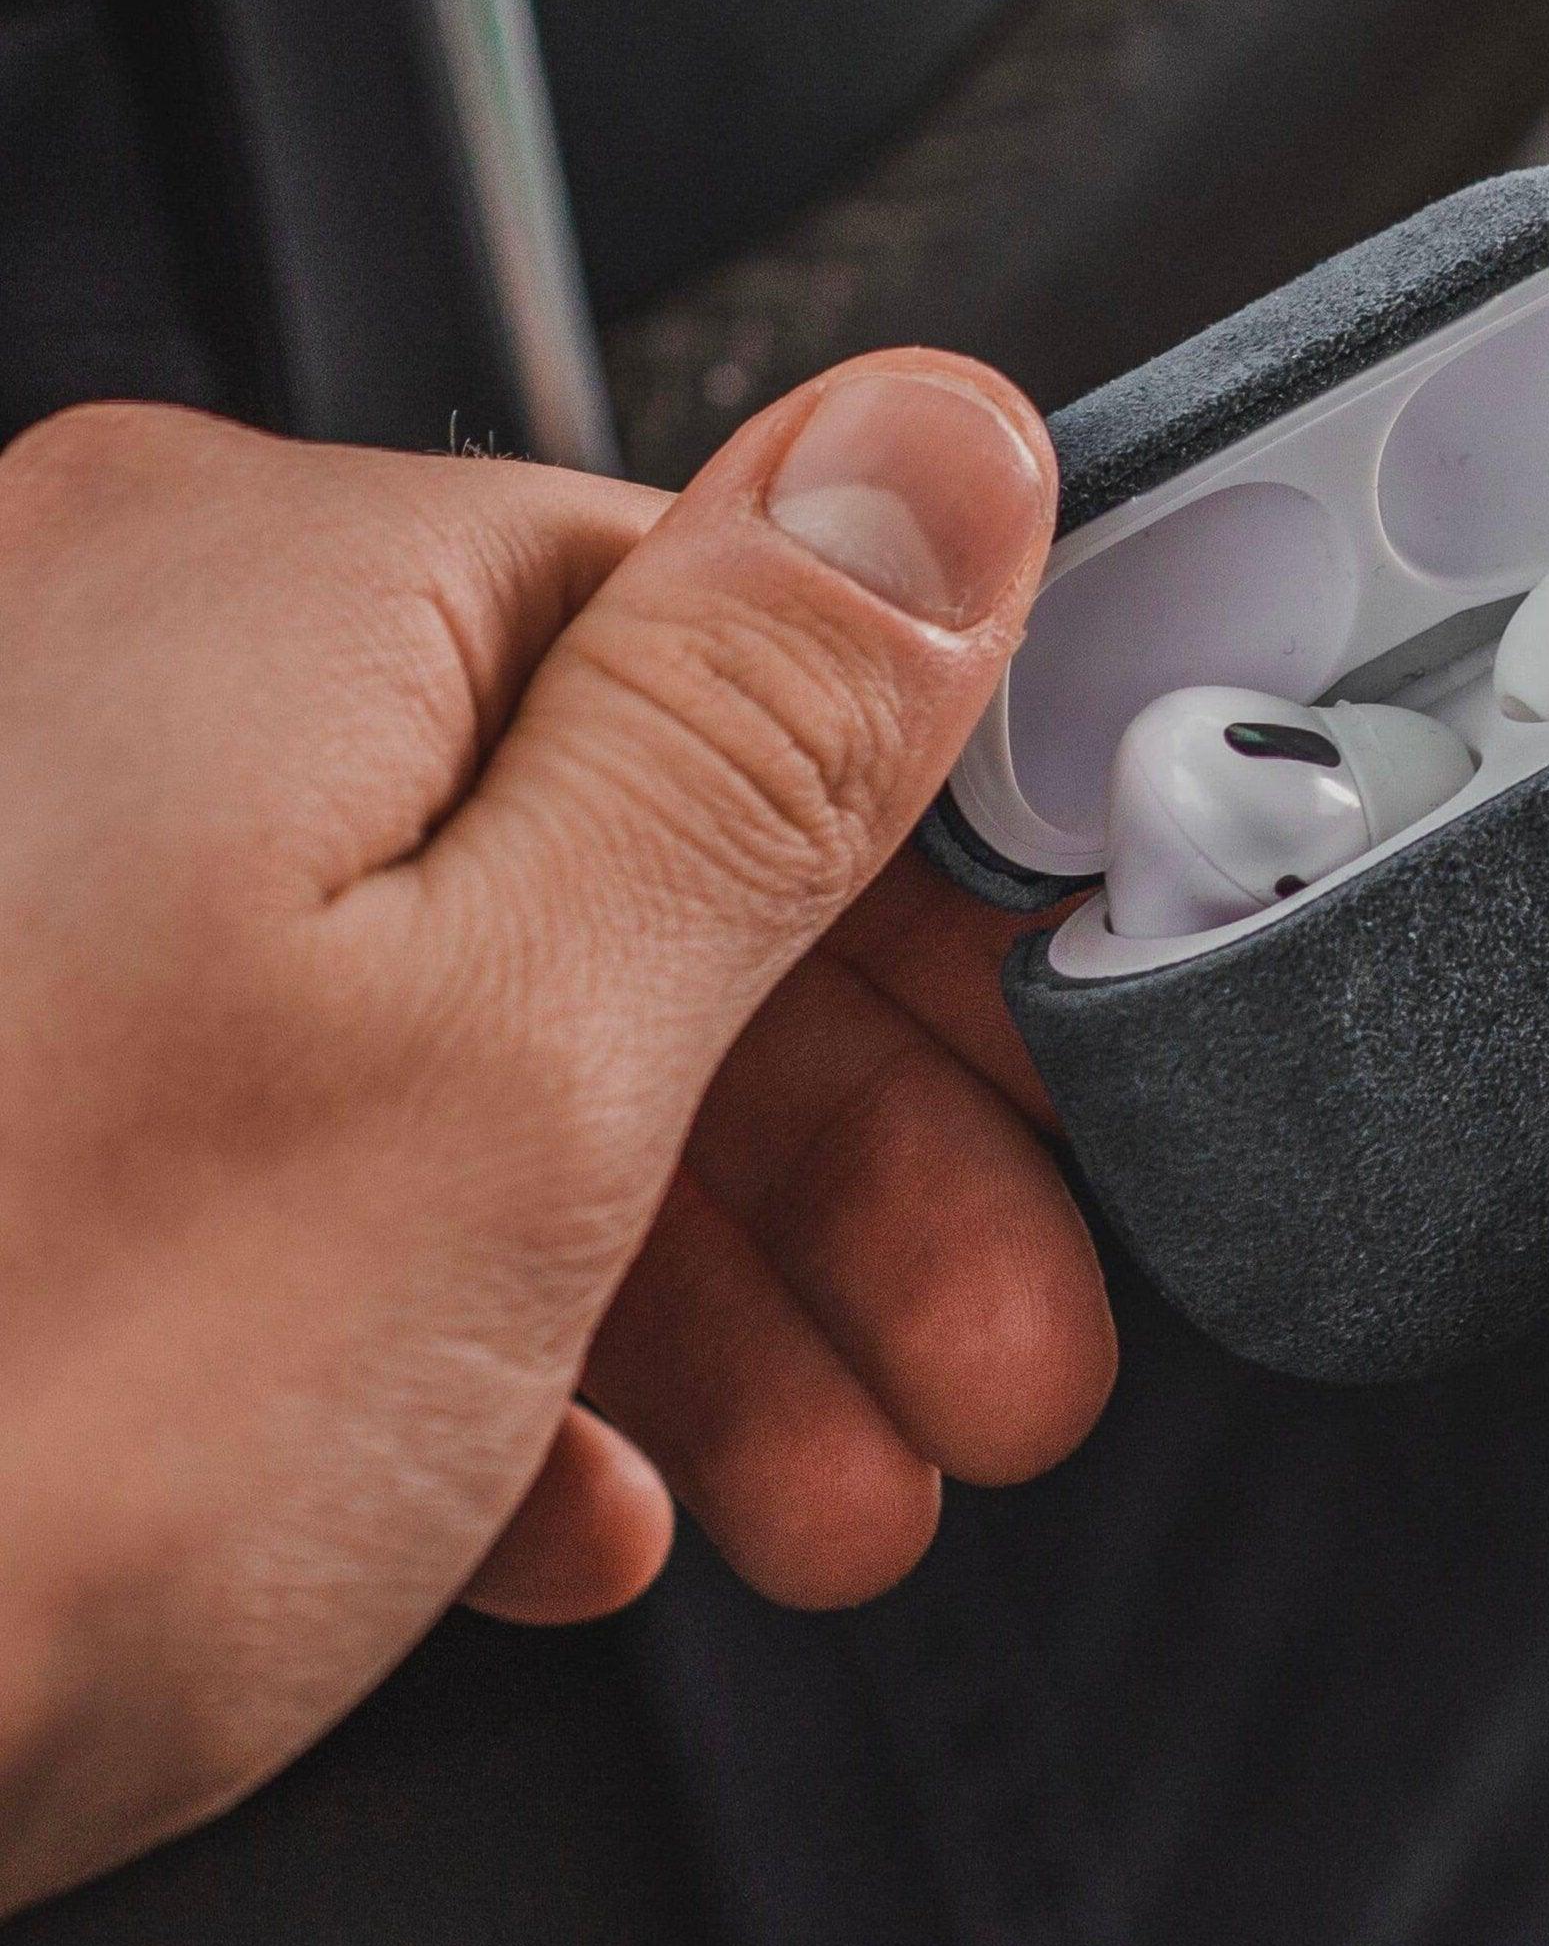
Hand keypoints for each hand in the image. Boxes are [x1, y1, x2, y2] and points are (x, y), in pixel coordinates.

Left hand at [0, 357, 1112, 1917]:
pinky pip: (292, 1144)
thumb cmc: (1, 1428)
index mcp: (266, 597)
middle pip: (620, 866)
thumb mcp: (526, 1056)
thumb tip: (942, 449)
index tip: (1047, 1083)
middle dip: (842, 1157)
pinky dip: (457, 1319)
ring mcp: (32, 882)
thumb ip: (769, 723)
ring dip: (693, 1281)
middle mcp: (113, 675)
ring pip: (471, 1033)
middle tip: (983, 1356)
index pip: (751, 651)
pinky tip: (548, 1495)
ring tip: (825, 1489)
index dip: (939, 906)